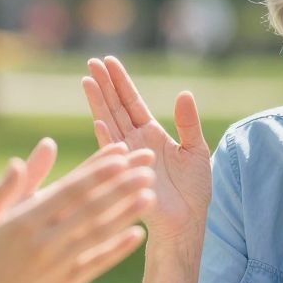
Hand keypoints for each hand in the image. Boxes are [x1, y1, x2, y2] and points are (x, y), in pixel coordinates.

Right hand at [0, 138, 156, 282]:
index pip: (69, 190)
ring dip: (127, 213)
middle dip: (122, 185)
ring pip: (99, 234)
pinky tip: (138, 234)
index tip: (122, 153)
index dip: (97, 171)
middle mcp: (44, 242)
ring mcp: (58, 265)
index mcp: (23, 222)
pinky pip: (97, 264)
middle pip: (91, 208)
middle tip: (149, 165)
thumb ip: (7, 188)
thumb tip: (36, 151)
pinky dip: (118, 249)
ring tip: (151, 194)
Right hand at [84, 56, 210, 246]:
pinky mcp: (127, 174)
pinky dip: (106, 137)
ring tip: (87, 80)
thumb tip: (184, 93)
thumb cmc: (193, 190)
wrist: (187, 221)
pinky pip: (115, 153)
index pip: (132, 102)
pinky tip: (97, 119)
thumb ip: (188, 123)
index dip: (120, 82)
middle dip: (104, 85)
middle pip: (116, 107)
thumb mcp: (195, 150)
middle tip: (92, 62)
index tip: (109, 61)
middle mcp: (135, 142)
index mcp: (151, 133)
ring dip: (98, 103)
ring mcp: (129, 157)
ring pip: (110, 123)